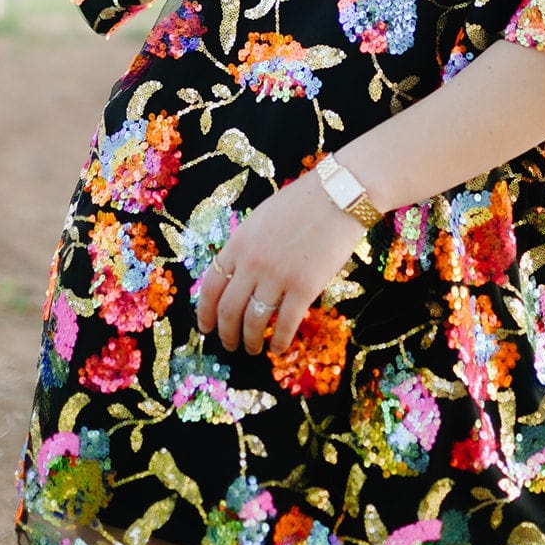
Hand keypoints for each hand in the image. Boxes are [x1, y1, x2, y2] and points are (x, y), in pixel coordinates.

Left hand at [194, 170, 362, 356]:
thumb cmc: (303, 202)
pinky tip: (277, 348)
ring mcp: (277, 276)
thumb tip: (237, 277)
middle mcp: (252, 262)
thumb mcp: (261, 218)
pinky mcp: (304, 287)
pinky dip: (279, 341)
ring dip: (249, 341)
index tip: (206, 327)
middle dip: (225, 333)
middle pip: (228, 309)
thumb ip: (246, 246)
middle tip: (229, 345)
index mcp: (238, 243)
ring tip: (252, 349)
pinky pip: (285, 323)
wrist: (339, 195)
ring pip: (253, 321)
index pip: (210, 286)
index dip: (205, 312)